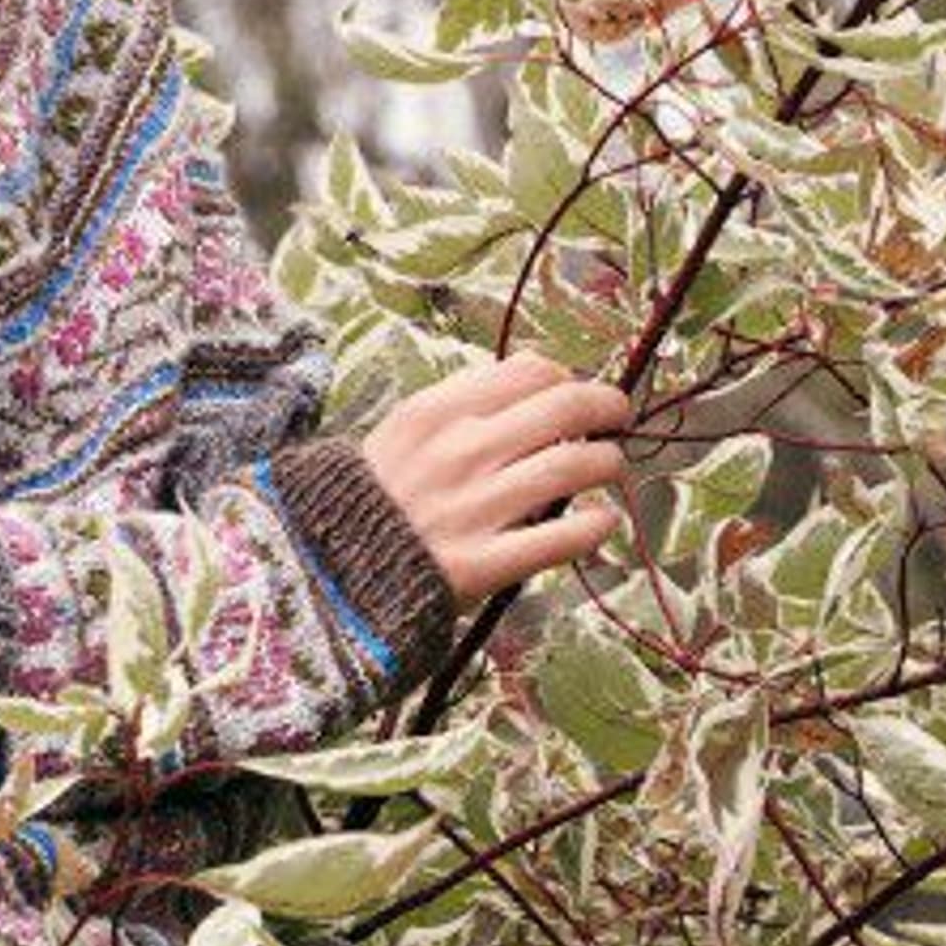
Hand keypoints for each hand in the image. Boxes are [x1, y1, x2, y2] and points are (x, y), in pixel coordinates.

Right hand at [359, 350, 636, 608]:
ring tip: (609, 469)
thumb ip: (460, 407)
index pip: (530, 371)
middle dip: (608, 407)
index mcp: (435, 413)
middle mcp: (458, 453)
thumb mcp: (400, 435)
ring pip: (575, 466)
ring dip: (609, 463)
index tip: (574, 393)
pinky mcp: (484, 564)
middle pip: (565, 407)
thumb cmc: (371, 500)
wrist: (327, 574)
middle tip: (618, 418)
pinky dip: (598, 525)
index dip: (567, 378)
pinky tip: (602, 521)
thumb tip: (535, 385)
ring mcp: (473, 509)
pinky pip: (565, 537)